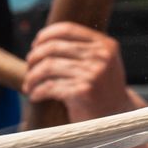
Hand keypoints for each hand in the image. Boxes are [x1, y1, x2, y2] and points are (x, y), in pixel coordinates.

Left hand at [21, 22, 136, 123]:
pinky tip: (35, 96)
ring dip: (32, 77)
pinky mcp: (83, 92)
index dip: (46, 35)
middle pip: (54, 47)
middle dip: (35, 57)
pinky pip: (50, 86)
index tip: (35, 45)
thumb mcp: (101, 63)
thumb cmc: (102, 90)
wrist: (117, 118)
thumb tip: (44, 39)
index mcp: (105, 45)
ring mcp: (93, 74)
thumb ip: (83, 49)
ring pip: (48, 67)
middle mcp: (101, 57)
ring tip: (29, 85)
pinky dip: (37, 91)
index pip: (67, 29)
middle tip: (29, 67)